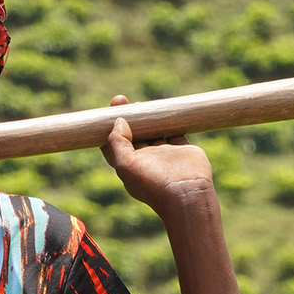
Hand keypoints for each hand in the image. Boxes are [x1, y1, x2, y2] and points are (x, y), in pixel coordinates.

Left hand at [100, 95, 215, 215]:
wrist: (186, 193)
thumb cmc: (152, 183)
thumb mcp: (126, 165)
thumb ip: (117, 142)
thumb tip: (118, 121)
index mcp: (130, 167)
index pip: (114, 145)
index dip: (108, 129)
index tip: (107, 111)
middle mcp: (146, 161)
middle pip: (133, 134)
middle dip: (127, 118)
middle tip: (122, 100)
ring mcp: (165, 154)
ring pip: (153, 131)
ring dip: (147, 117)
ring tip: (141, 103)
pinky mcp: (182, 149)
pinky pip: (174, 130)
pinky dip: (170, 120)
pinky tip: (164, 108)